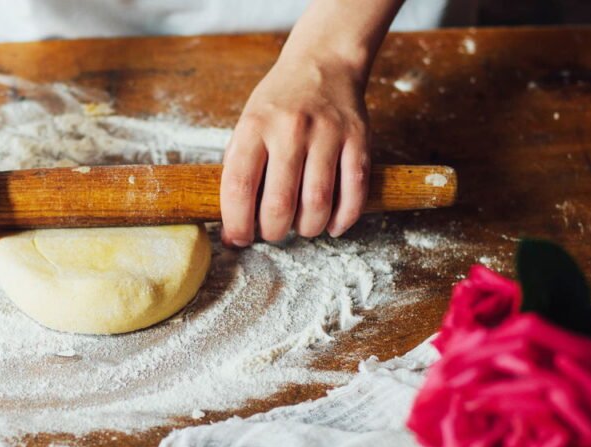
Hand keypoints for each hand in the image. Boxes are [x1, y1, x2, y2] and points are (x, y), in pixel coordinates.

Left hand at [220, 54, 369, 246]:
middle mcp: (291, 129)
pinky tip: (332, 224)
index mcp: (254, 126)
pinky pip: (354, 192)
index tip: (237, 239)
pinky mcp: (358, 139)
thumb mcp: (247, 126)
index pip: (239, 187)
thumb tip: (231, 233)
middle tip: (273, 233)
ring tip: (302, 226)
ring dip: (308, 228)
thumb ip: (239, 174)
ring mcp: (328, 133)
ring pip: (318, 203)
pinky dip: (343, 218)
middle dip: (274, 232)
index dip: (236, 223)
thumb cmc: (278, 104)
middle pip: (280, 203)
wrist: (323, 63)